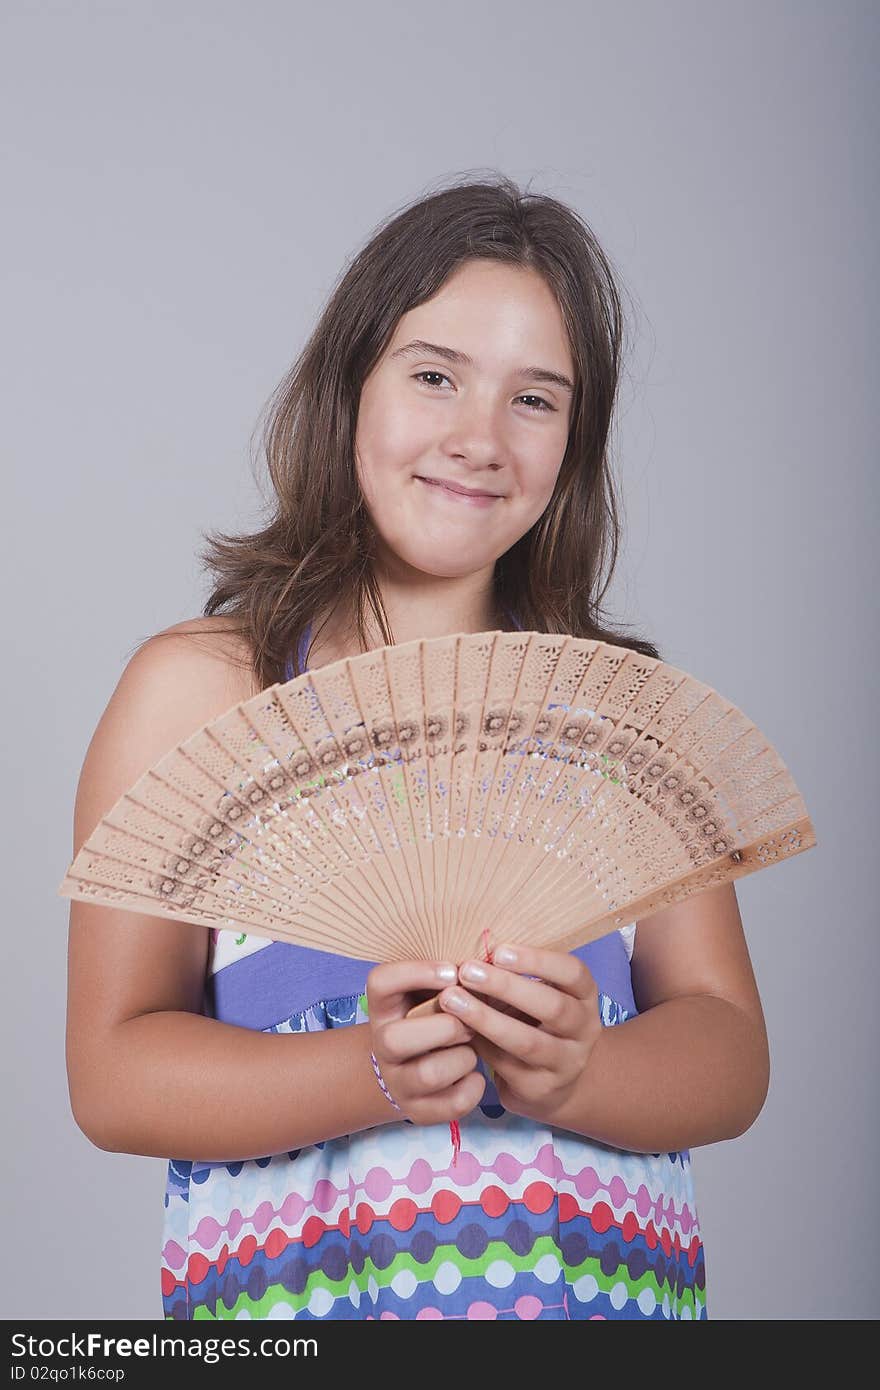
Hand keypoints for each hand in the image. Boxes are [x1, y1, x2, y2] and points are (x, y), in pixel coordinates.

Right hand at [366, 960, 486, 1125]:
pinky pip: (452, 1104)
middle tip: (469, 1022)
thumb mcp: (430, 993)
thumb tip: (485, 967)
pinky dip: (473, 1087)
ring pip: (428, 1074)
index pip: (380, 982)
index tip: (452, 973)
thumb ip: (449, 979)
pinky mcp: (419, 1112)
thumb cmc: (433, 1018)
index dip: (416, 974)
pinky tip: (475, 1073)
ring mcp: (398, 1083)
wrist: (413, 1067)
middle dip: (446, 1027)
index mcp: (383, 1007)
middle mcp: (382, 1046)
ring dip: (463, 1058)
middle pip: (394, 1040)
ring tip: (472, 1049)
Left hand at [436, 944, 601, 1125]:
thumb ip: (517, 975)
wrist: (556, 1082)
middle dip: (507, 987)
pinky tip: (455, 1030)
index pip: (573, 973)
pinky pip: (506, 1065)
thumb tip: (474, 952)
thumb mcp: (541, 995)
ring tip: (451, 1000)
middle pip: (553, 1007)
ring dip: (486, 1019)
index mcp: (585, 997)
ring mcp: (565, 1063)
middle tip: (467, 971)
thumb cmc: (537, 1021)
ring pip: (528, 1042)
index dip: (538, 960)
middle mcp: (583, 1030)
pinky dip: (479, 1044)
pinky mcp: (540, 1088)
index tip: (498, 951)